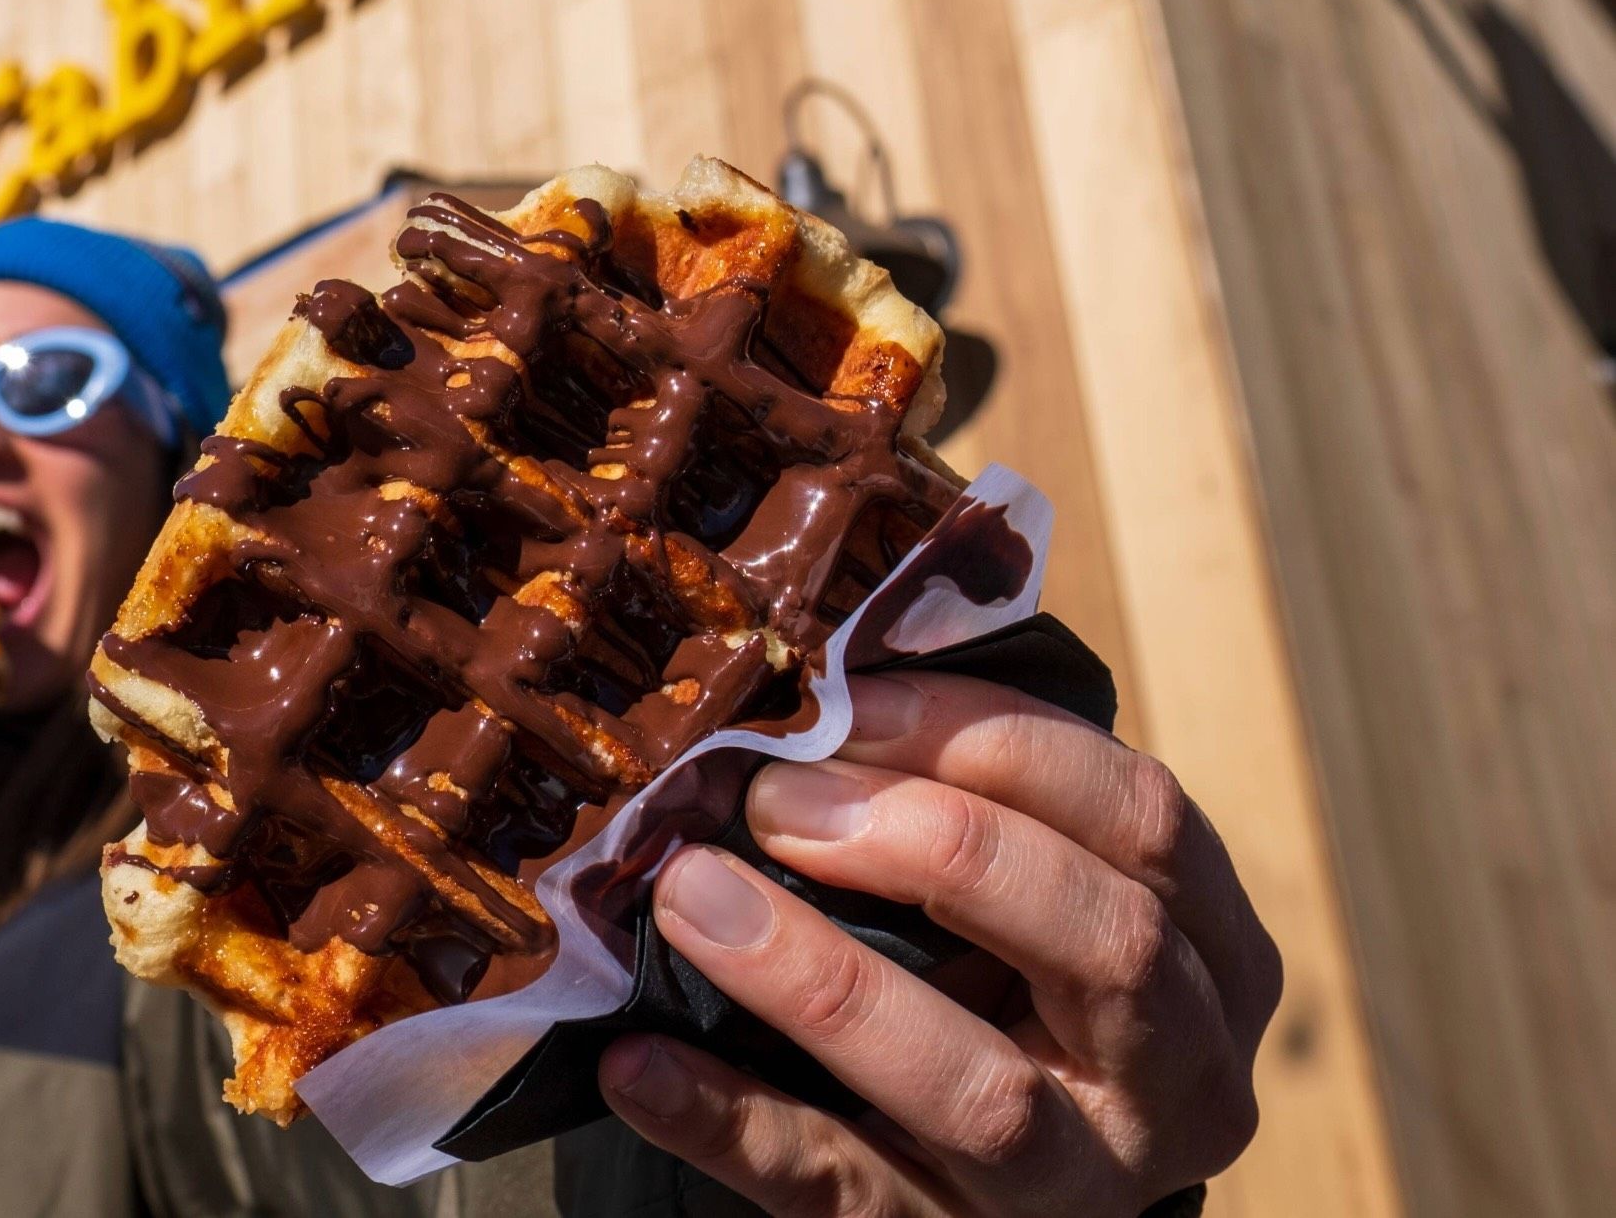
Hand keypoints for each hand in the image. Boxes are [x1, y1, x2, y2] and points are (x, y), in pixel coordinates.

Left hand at [600, 673, 1279, 1214]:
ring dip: (822, 979)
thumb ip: (970, 802)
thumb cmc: (998, 991)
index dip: (990, 739)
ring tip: (691, 897)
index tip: (845, 697)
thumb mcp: (1032, 900)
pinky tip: (637, 1062)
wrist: (984, 1188)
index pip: (1140, 817)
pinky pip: (839, 1191)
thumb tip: (810, 684)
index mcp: (1213, 956)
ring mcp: (1070, 1189)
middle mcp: (1176, 1082)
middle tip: (774, 794)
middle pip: (1100, 939)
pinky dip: (730, 1122)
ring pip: (978, 1090)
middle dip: (933, 843)